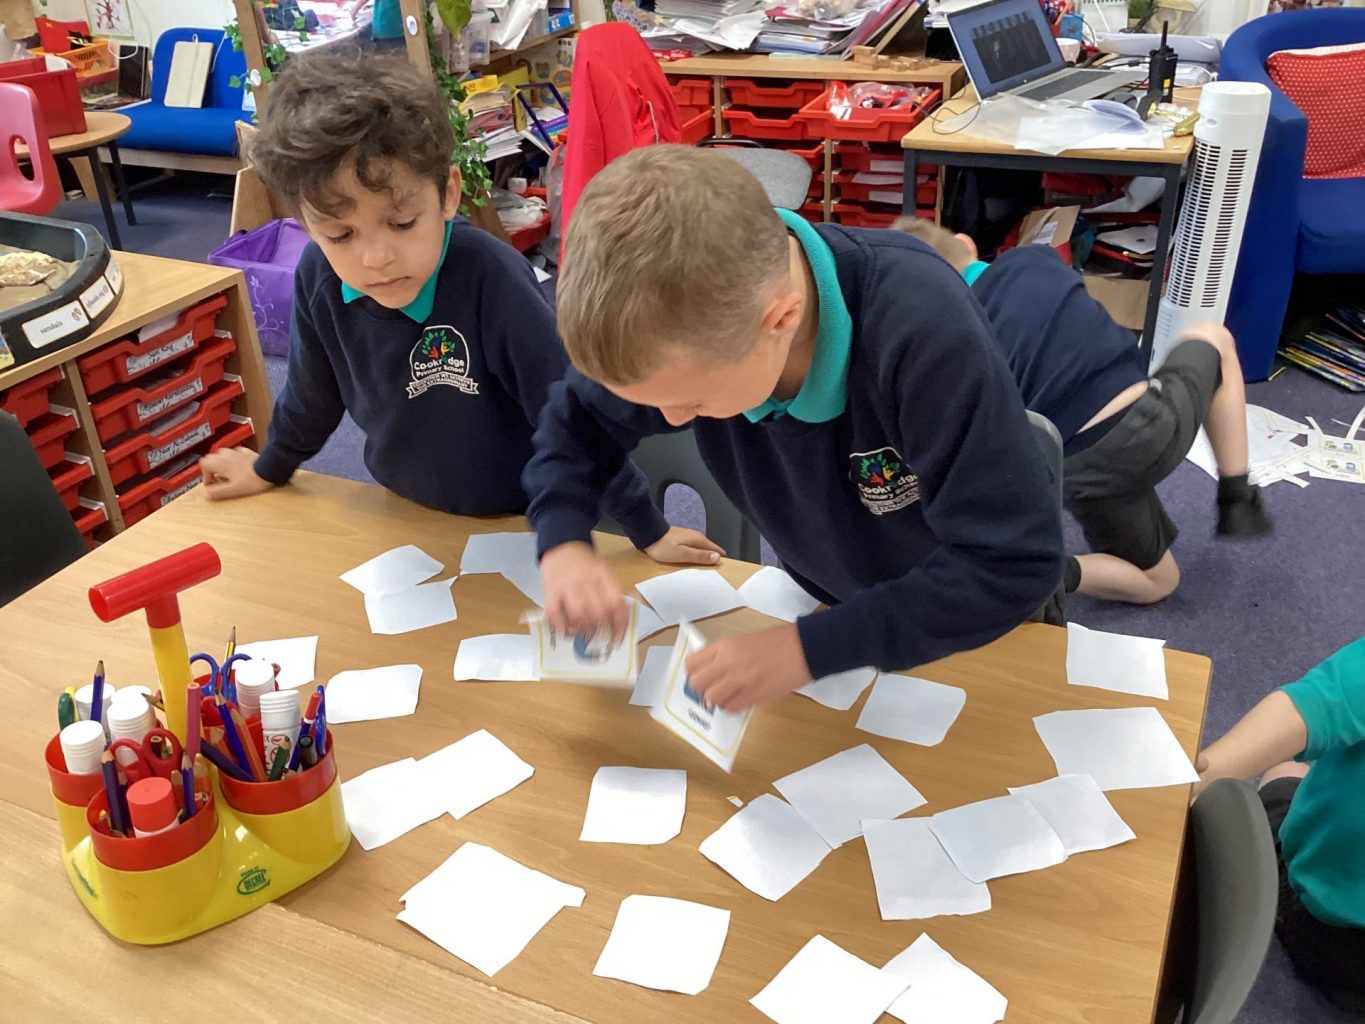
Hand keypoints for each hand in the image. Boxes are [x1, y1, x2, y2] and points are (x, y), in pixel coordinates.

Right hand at [199, 447, 272, 501]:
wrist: (269, 469)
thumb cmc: (253, 479)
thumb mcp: (233, 490)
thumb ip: (218, 492)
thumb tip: (207, 494)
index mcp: (221, 463)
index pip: (203, 464)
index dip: (205, 474)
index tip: (211, 483)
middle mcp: (226, 455)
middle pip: (211, 457)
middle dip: (211, 468)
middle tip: (217, 478)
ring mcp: (236, 452)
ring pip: (222, 453)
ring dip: (221, 461)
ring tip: (226, 472)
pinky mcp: (246, 452)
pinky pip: (236, 452)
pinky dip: (234, 458)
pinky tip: (238, 465)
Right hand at [540, 542, 628, 640]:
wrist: (561, 546)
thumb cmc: (585, 563)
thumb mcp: (603, 572)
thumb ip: (610, 593)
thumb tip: (616, 624)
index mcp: (604, 575)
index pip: (616, 603)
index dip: (619, 624)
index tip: (618, 638)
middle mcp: (587, 579)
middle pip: (599, 611)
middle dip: (601, 629)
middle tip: (600, 636)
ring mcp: (568, 585)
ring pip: (580, 613)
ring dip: (583, 629)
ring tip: (584, 634)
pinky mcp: (551, 590)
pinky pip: (555, 613)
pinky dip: (561, 626)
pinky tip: (565, 631)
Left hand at [645, 526, 723, 565]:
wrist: (648, 533)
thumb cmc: (664, 546)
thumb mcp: (682, 554)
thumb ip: (699, 556)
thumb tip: (717, 557)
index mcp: (699, 540)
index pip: (716, 550)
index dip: (719, 559)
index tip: (722, 569)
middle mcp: (696, 536)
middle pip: (709, 549)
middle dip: (712, 558)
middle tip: (713, 572)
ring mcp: (689, 536)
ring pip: (702, 548)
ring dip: (704, 556)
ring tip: (704, 568)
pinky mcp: (682, 538)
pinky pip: (694, 547)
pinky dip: (695, 554)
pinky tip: (692, 560)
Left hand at [685, 625, 811, 710]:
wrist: (802, 650)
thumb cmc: (776, 641)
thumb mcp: (742, 639)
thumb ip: (724, 653)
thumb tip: (710, 668)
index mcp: (725, 646)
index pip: (692, 663)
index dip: (693, 671)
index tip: (700, 673)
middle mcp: (727, 664)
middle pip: (697, 683)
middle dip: (700, 687)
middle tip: (710, 686)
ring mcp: (740, 682)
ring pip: (711, 698)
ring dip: (715, 698)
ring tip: (725, 694)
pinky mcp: (753, 697)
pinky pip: (730, 708)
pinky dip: (730, 706)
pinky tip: (737, 699)